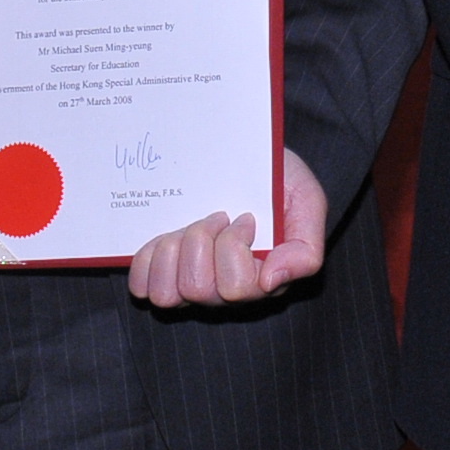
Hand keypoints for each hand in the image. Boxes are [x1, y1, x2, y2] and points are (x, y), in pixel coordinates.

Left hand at [129, 149, 329, 306]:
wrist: (245, 155)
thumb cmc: (277, 179)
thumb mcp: (307, 200)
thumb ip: (306, 247)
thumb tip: (271, 281)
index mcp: (262, 280)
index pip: (235, 287)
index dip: (233, 246)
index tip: (245, 216)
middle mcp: (224, 291)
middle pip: (197, 288)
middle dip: (201, 240)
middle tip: (216, 215)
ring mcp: (190, 286)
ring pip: (166, 294)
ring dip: (171, 252)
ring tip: (186, 227)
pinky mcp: (161, 276)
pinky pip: (142, 286)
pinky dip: (147, 260)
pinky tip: (164, 238)